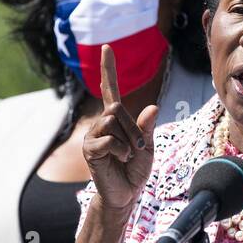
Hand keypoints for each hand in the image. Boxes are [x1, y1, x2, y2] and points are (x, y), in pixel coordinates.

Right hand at [81, 45, 158, 212]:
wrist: (125, 194)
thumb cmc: (135, 169)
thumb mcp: (148, 145)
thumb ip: (147, 127)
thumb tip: (152, 107)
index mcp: (115, 119)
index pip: (109, 89)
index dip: (108, 69)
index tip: (107, 48)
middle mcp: (101, 123)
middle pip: (116, 108)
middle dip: (133, 128)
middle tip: (137, 148)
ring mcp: (93, 136)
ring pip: (112, 122)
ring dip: (128, 141)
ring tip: (128, 156)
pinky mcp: (90, 150)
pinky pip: (108, 140)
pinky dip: (121, 151)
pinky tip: (119, 160)